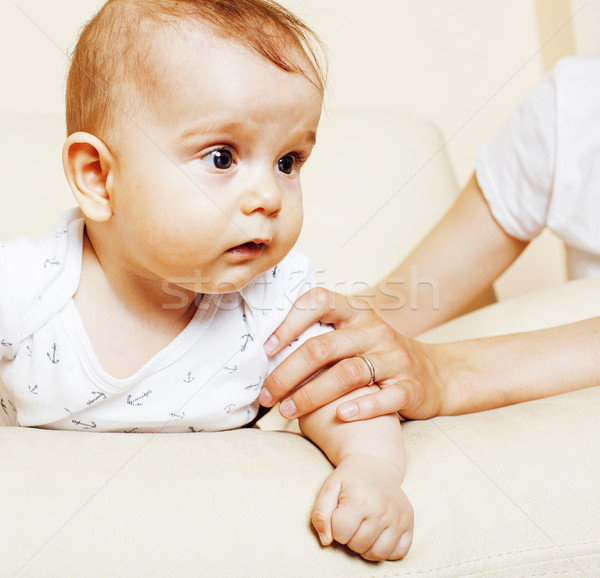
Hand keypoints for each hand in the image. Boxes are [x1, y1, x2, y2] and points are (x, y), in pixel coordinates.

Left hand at [259, 288, 446, 420]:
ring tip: (287, 411)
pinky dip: (361, 406)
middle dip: (287, 373)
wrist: (434, 374)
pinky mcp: (409, 386)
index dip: (288, 323)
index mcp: (356, 312)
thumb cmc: (378, 355)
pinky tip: (340, 416)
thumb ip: (322, 335)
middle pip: (322, 347)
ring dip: (311, 395)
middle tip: (266, 394)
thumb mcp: (355, 334)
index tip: (266, 350)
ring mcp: (393, 357)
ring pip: (347, 374)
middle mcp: (374, 330)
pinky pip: (384, 396)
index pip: (318, 301)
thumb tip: (268, 352)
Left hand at [311, 455, 413, 560]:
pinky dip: (388, 550)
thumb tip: (326, 541)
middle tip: (352, 521)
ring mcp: (398, 518)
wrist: (375, 464)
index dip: (335, 528)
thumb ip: (320, 514)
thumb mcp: (329, 488)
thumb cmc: (350, 480)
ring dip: (366, 547)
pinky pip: (400, 553)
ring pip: (378, 554)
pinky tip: (380, 535)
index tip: (340, 515)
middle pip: (358, 546)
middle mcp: (381, 510)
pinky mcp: (409, 523)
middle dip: (350, 538)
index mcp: (359, 501)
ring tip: (364, 530)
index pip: (340, 535)